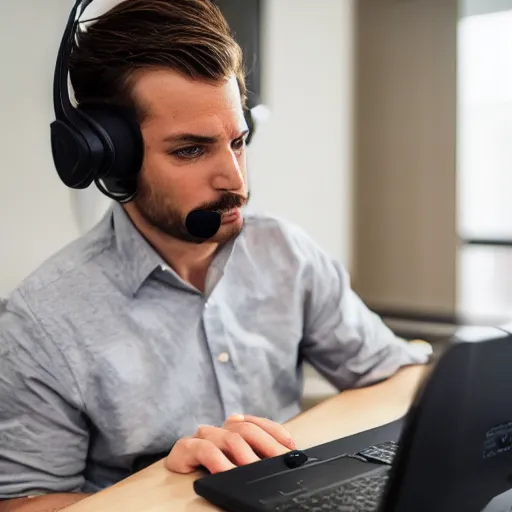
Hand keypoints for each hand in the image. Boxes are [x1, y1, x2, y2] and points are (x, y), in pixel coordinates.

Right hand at [165, 414, 296, 473]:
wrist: (175, 479)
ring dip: (246, 456)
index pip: (259, 423)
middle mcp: (220, 428)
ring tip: (255, 470)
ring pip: (230, 438)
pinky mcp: (186, 447)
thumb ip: (257, 459)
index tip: (292, 446)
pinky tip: (226, 472)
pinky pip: (205, 449)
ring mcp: (204, 436)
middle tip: (279, 462)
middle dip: (267, 446)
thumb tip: (285, 463)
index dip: (276, 432)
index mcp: (234, 427)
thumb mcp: (239, 464)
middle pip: (248, 429)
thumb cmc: (210, 472)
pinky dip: (219, 461)